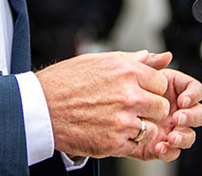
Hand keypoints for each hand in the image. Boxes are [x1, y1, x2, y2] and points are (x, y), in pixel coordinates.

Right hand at [37, 51, 173, 158]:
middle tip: (133, 109)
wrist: (40, 107)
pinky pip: (134, 146)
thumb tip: (161, 57)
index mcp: (127, 72)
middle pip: (161, 107)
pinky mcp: (111, 143)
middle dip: (150, 109)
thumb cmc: (67, 81)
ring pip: (150, 129)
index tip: (140, 92)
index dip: (152, 89)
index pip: (162, 84)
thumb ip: (134, 60)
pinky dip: (126, 142)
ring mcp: (121, 121)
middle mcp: (128, 96)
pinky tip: (111, 132)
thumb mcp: (100, 61)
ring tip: (120, 122)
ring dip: (140, 128)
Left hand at [127, 52, 201, 161]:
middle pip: (198, 114)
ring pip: (189, 135)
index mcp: (174, 91)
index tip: (183, 100)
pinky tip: (160, 147)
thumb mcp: (133, 74)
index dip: (193, 95)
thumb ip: (150, 65)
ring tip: (171, 136)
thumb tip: (167, 56)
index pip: (195, 91)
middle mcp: (176, 110)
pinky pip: (173, 152)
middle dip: (191, 117)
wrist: (101, 114)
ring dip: (184, 136)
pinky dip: (170, 151)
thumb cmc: (119, 91)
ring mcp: (170, 129)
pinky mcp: (160, 145)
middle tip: (177, 118)